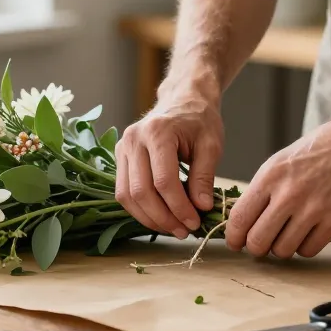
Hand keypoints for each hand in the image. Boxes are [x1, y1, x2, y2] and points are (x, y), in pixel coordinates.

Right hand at [115, 89, 223, 238]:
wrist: (183, 99)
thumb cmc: (200, 120)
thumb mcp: (211, 145)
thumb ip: (205, 177)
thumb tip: (201, 208)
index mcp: (158, 132)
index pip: (163, 181)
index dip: (179, 207)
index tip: (195, 222)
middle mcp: (133, 139)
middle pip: (140, 191)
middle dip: (163, 217)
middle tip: (184, 231)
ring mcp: (122, 147)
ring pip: (126, 195)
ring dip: (149, 218)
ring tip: (173, 228)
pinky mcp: (119, 157)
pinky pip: (123, 191)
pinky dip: (140, 209)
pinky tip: (160, 217)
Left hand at [224, 113, 330, 258]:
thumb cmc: (320, 147)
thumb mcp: (281, 161)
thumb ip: (262, 190)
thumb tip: (244, 220)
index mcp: (270, 176)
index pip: (239, 218)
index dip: (233, 237)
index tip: (236, 241)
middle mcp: (289, 194)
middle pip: (258, 242)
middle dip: (255, 247)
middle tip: (261, 242)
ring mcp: (313, 209)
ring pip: (282, 250)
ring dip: (281, 248)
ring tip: (286, 235)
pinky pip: (308, 251)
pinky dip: (304, 247)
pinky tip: (306, 234)